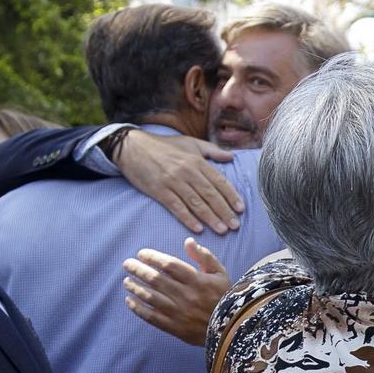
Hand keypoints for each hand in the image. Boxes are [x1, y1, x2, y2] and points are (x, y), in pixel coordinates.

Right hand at [113, 130, 243, 234]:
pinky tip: (198, 228)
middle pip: (210, 195)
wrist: (133, 146)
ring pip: (196, 203)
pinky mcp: (159, 191)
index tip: (241, 209)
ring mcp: (173, 182)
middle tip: (235, 225)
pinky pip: (176, 207)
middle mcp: (187, 172)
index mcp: (197, 161)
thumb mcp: (190, 143)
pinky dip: (188, 218)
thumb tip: (231, 156)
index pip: (219, 181)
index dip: (231, 195)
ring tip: (222, 229)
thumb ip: (211, 151)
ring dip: (210, 218)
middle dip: (224, 211)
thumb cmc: (164, 146)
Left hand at [123, 238, 232, 346]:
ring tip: (126, 281)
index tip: (141, 254)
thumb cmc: (225, 297)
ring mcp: (180, 313)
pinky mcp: (175, 327)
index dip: (153, 257)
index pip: (169, 265)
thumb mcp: (221, 274)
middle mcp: (187, 295)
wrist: (232, 329)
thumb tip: (188, 242)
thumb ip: (205, 256)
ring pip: (151, 297)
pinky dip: (138, 308)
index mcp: (198, 280)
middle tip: (127, 264)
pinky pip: (152, 317)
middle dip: (138, 269)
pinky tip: (129, 301)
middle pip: (156, 279)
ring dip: (135, 287)